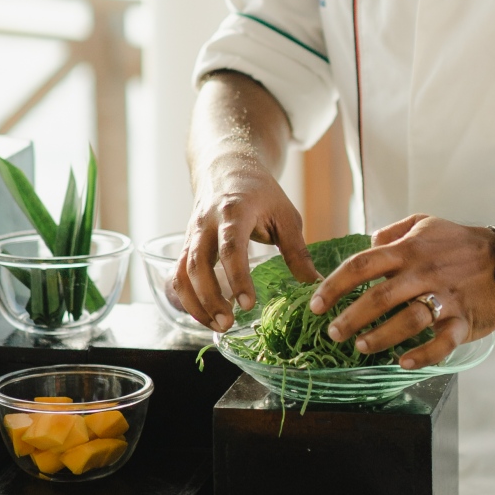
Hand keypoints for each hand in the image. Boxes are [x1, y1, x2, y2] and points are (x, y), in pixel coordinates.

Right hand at [171, 151, 317, 330]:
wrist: (227, 168)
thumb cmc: (261, 193)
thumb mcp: (285, 215)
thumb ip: (298, 250)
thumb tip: (315, 283)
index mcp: (234, 211)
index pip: (230, 247)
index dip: (237, 277)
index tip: (248, 304)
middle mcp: (206, 223)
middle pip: (198, 263)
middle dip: (210, 298)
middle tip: (228, 323)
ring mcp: (192, 234)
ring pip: (182, 272)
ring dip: (195, 303)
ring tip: (218, 326)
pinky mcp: (186, 245)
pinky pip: (178, 274)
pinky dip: (187, 298)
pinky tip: (205, 316)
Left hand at [309, 214, 494, 367]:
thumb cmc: (462, 242)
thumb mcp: (426, 222)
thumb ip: (394, 230)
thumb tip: (369, 240)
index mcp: (409, 250)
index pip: (362, 265)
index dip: (334, 286)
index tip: (316, 304)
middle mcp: (423, 273)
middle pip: (379, 297)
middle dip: (350, 318)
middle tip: (332, 333)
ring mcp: (445, 298)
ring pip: (408, 320)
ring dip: (380, 336)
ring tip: (361, 347)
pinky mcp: (464, 320)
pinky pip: (442, 341)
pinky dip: (422, 354)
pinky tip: (402, 362)